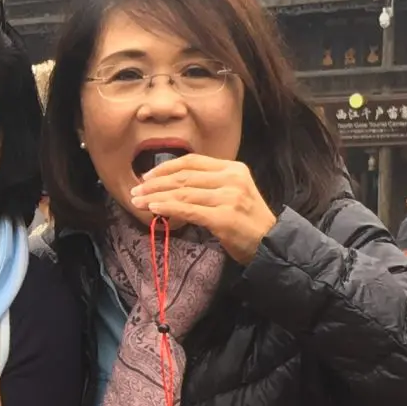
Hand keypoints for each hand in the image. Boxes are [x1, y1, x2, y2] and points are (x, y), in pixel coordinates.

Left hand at [131, 154, 277, 261]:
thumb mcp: (233, 193)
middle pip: (184, 177)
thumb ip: (210, 184)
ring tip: (138, 202)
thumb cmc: (248, 221)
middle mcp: (231, 179)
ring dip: (155, 198)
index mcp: (233, 168)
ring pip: (182, 194)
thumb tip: (172, 186)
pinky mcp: (223, 218)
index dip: (166, 167)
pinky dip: (168, 208)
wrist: (270, 244)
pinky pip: (188, 210)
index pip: (192, 162)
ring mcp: (228, 198)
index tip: (147, 176)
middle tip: (135, 191)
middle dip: (155, 184)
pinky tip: (153, 209)